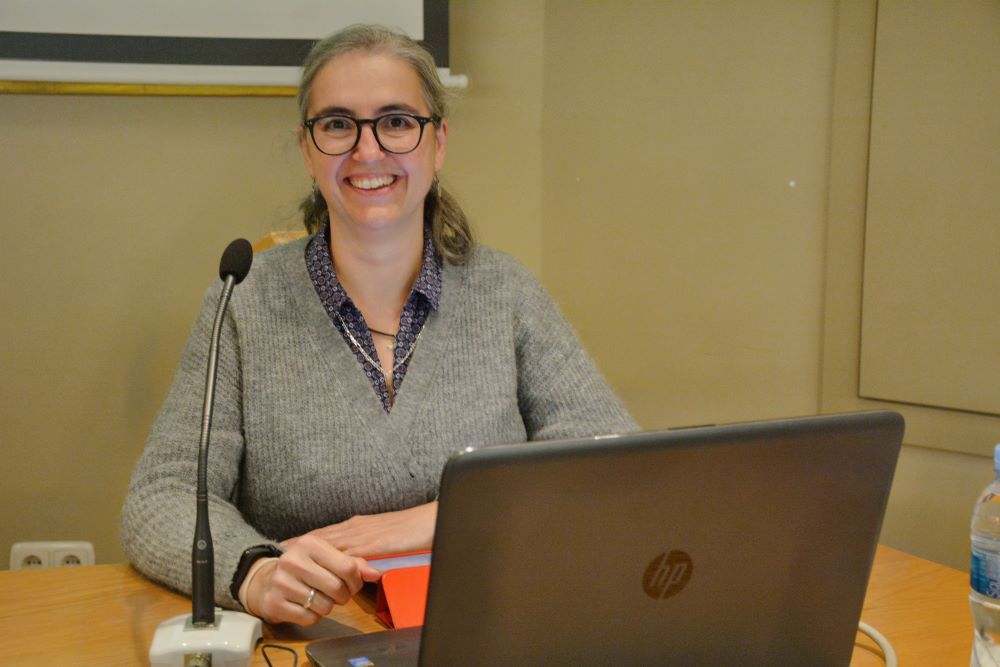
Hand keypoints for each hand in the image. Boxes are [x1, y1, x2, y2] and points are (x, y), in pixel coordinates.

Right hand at [244, 534, 380, 625]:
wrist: (264, 580)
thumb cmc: (303, 568)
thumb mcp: (326, 558)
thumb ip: (353, 564)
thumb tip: (375, 574)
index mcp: (310, 544)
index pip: (348, 567)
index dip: (355, 581)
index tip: (352, 584)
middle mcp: (293, 560)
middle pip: (337, 588)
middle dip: (343, 596)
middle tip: (337, 594)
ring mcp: (282, 582)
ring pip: (325, 606)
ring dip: (327, 606)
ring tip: (318, 597)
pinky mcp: (275, 603)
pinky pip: (309, 618)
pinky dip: (312, 616)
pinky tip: (305, 605)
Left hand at [282, 501, 437, 556]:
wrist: (432, 520)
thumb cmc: (415, 529)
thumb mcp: (389, 540)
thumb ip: (373, 549)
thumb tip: (362, 562)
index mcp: (361, 525)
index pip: (328, 532)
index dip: (307, 538)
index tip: (288, 543)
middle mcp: (358, 527)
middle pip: (323, 536)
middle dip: (300, 543)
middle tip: (278, 549)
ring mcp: (364, 535)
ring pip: (330, 542)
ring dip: (309, 549)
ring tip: (289, 555)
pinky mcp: (373, 544)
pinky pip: (348, 553)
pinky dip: (329, 557)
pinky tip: (317, 562)